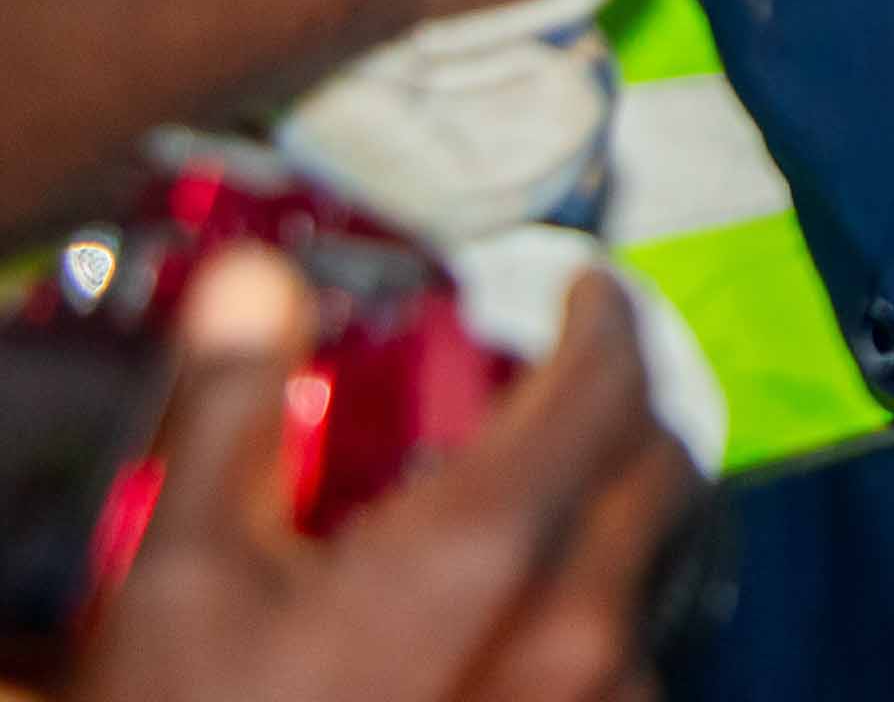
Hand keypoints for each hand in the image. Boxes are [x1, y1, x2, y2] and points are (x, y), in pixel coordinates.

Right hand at [80, 249, 695, 701]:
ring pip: (649, 570)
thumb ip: (237, 412)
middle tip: (553, 393)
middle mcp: (581, 628)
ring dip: (605, 521)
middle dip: (619, 411)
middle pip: (660, 468)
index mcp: (489, 550)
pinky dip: (591, 611)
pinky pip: (631, 658)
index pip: (608, 382)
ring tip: (524, 512)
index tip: (582, 292)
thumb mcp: (184, 576)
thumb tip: (259, 284)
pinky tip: (515, 623)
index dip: (603, 317)